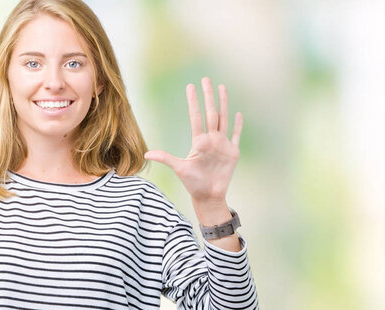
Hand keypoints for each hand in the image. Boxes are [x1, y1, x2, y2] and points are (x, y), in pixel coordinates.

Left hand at [145, 77, 242, 207]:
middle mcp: (211, 139)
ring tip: (222, 88)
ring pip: (223, 118)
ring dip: (223, 103)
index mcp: (199, 141)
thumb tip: (146, 154)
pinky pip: (236, 135)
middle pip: (211, 112)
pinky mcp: (233, 152)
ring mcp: (222, 144)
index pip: (196, 117)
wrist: (209, 196)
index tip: (190, 87)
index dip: (193, 102)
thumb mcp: (179, 168)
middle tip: (206, 79)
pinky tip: (238, 113)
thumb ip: (165, 158)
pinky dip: (238, 125)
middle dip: (208, 96)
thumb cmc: (193, 183)